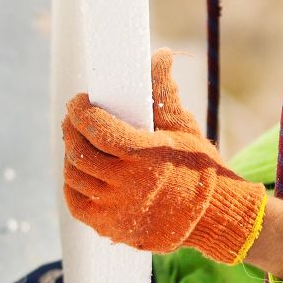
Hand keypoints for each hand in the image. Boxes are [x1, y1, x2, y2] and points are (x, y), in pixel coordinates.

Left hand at [61, 49, 266, 262]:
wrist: (211, 216)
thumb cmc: (196, 166)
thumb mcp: (183, 128)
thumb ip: (164, 92)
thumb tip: (160, 54)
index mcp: (146, 154)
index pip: (97, 128)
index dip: (80, 110)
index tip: (79, 100)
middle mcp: (129, 184)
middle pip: (79, 152)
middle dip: (70, 128)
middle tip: (73, 118)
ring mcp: (117, 209)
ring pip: (74, 176)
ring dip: (70, 155)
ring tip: (77, 143)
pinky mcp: (111, 228)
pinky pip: (77, 203)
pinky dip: (73, 184)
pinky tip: (80, 171)